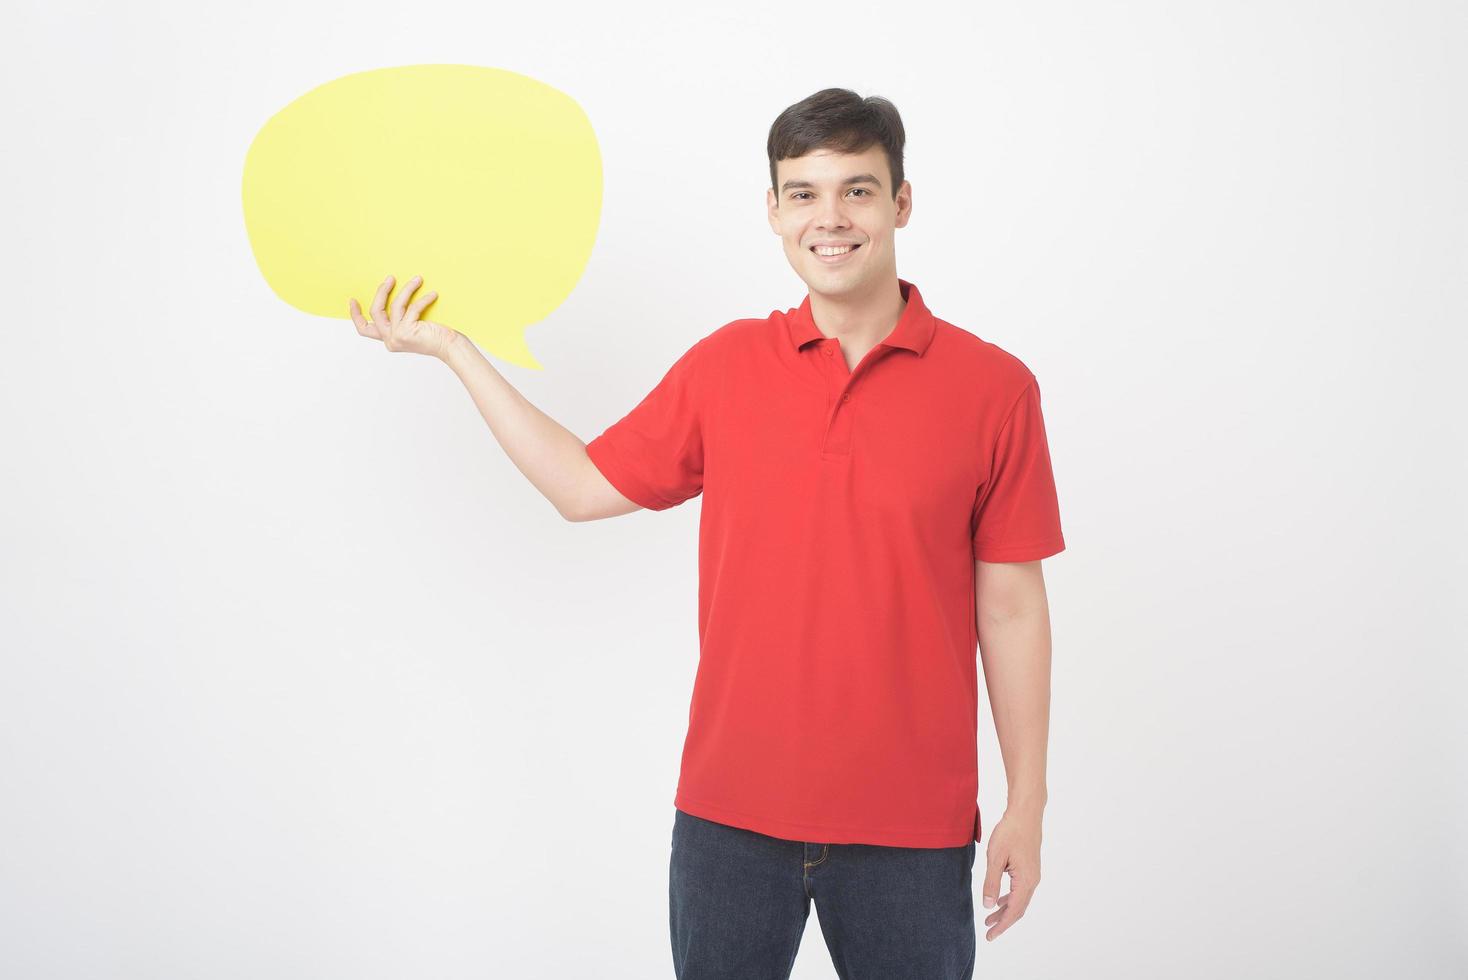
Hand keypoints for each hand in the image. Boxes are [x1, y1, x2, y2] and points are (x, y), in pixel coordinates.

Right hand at [349, 274, 458, 359]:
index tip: (353, 300)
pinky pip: (412, 308)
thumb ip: (401, 317)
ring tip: (418, 279)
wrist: (451, 348)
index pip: (364, 329)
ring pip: (395, 306)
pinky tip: (433, 295)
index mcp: (389, 339)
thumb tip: (394, 293)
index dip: (356, 315)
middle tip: (390, 279)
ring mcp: (397, 337)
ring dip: (407, 290)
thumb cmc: (436, 336)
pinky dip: (423, 299)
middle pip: (375, 311)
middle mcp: (390, 340)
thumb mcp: (413, 326)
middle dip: (381, 292)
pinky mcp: (406, 332)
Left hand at [980, 807, 1041, 941]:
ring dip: (1005, 910)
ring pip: (1019, 900)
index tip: (990, 936)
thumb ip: (991, 883)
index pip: (1014, 911)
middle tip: (988, 932)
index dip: (1002, 925)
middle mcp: (1033, 881)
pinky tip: (999, 900)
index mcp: (1025, 881)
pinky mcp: (1029, 868)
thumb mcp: (995, 857)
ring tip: (989, 919)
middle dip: (1003, 922)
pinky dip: (1009, 899)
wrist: (1025, 813)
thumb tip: (988, 906)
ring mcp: (1033, 875)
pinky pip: (1020, 890)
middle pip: (1018, 909)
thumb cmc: (1010, 832)